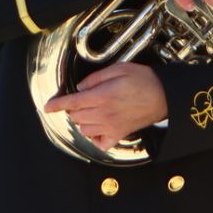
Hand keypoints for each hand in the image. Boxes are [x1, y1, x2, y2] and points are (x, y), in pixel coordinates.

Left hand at [42, 61, 165, 151]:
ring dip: (82, 121)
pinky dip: (95, 138)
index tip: (48, 107)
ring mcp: (111, 127)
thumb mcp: (119, 68)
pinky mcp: (120, 134)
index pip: (72, 103)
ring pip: (84, 130)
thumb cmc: (144, 80)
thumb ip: (96, 78)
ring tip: (91, 112)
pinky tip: (98, 129)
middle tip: (83, 99)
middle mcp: (104, 114)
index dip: (57, 105)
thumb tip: (81, 87)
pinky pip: (100, 143)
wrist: (165, 96)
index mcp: (102, 96)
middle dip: (74, 108)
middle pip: (76, 116)